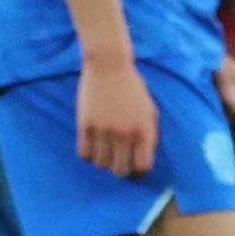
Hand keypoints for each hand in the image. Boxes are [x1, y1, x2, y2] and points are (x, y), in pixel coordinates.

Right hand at [76, 54, 158, 176]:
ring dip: (104, 161)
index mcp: (144, 129)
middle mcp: (125, 133)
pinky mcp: (86, 125)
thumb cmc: (132, 86)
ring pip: (101, 164)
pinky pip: (84, 154)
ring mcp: (104, 130)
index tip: (134, 166)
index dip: (139, 171)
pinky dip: (88, 154)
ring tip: (104, 151)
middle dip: (121, 169)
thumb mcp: (149, 108)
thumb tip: (144, 155)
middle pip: (120, 170)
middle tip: (118, 161)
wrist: (109, 64)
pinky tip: (92, 145)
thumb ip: (149, 132)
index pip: (143, 166)